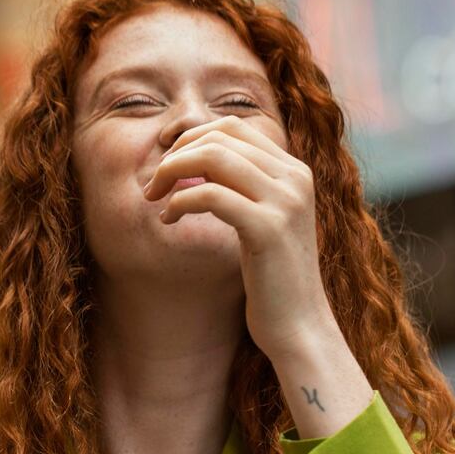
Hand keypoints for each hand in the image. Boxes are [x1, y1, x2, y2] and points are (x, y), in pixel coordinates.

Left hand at [142, 115, 336, 358]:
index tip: (169, 165)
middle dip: (177, 155)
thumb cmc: (273, 279)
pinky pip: (211, 195)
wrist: (300, 326)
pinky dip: (180, 201)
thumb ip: (244, 188)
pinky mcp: (268, 229)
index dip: (192, 138)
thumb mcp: (264, 222)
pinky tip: (170, 219)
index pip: (234, 127)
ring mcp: (285, 201)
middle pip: (220, 136)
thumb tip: (195, 160)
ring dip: (172, 172)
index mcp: (295, 172)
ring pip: (214, 157)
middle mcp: (295, 178)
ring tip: (156, 198)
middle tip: (155, 186)